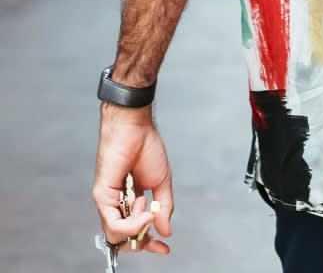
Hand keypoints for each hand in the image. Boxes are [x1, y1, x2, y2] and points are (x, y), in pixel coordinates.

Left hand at [93, 105, 173, 255]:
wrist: (136, 129)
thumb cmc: (147, 148)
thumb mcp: (162, 182)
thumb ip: (164, 207)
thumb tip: (166, 230)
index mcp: (131, 201)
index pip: (135, 231)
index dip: (150, 242)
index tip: (164, 248)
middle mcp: (116, 204)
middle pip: (123, 238)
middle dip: (142, 242)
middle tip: (156, 239)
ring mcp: (108, 202)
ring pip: (116, 235)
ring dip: (137, 228)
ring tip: (149, 209)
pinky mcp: (102, 197)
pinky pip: (114, 223)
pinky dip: (131, 222)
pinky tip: (143, 208)